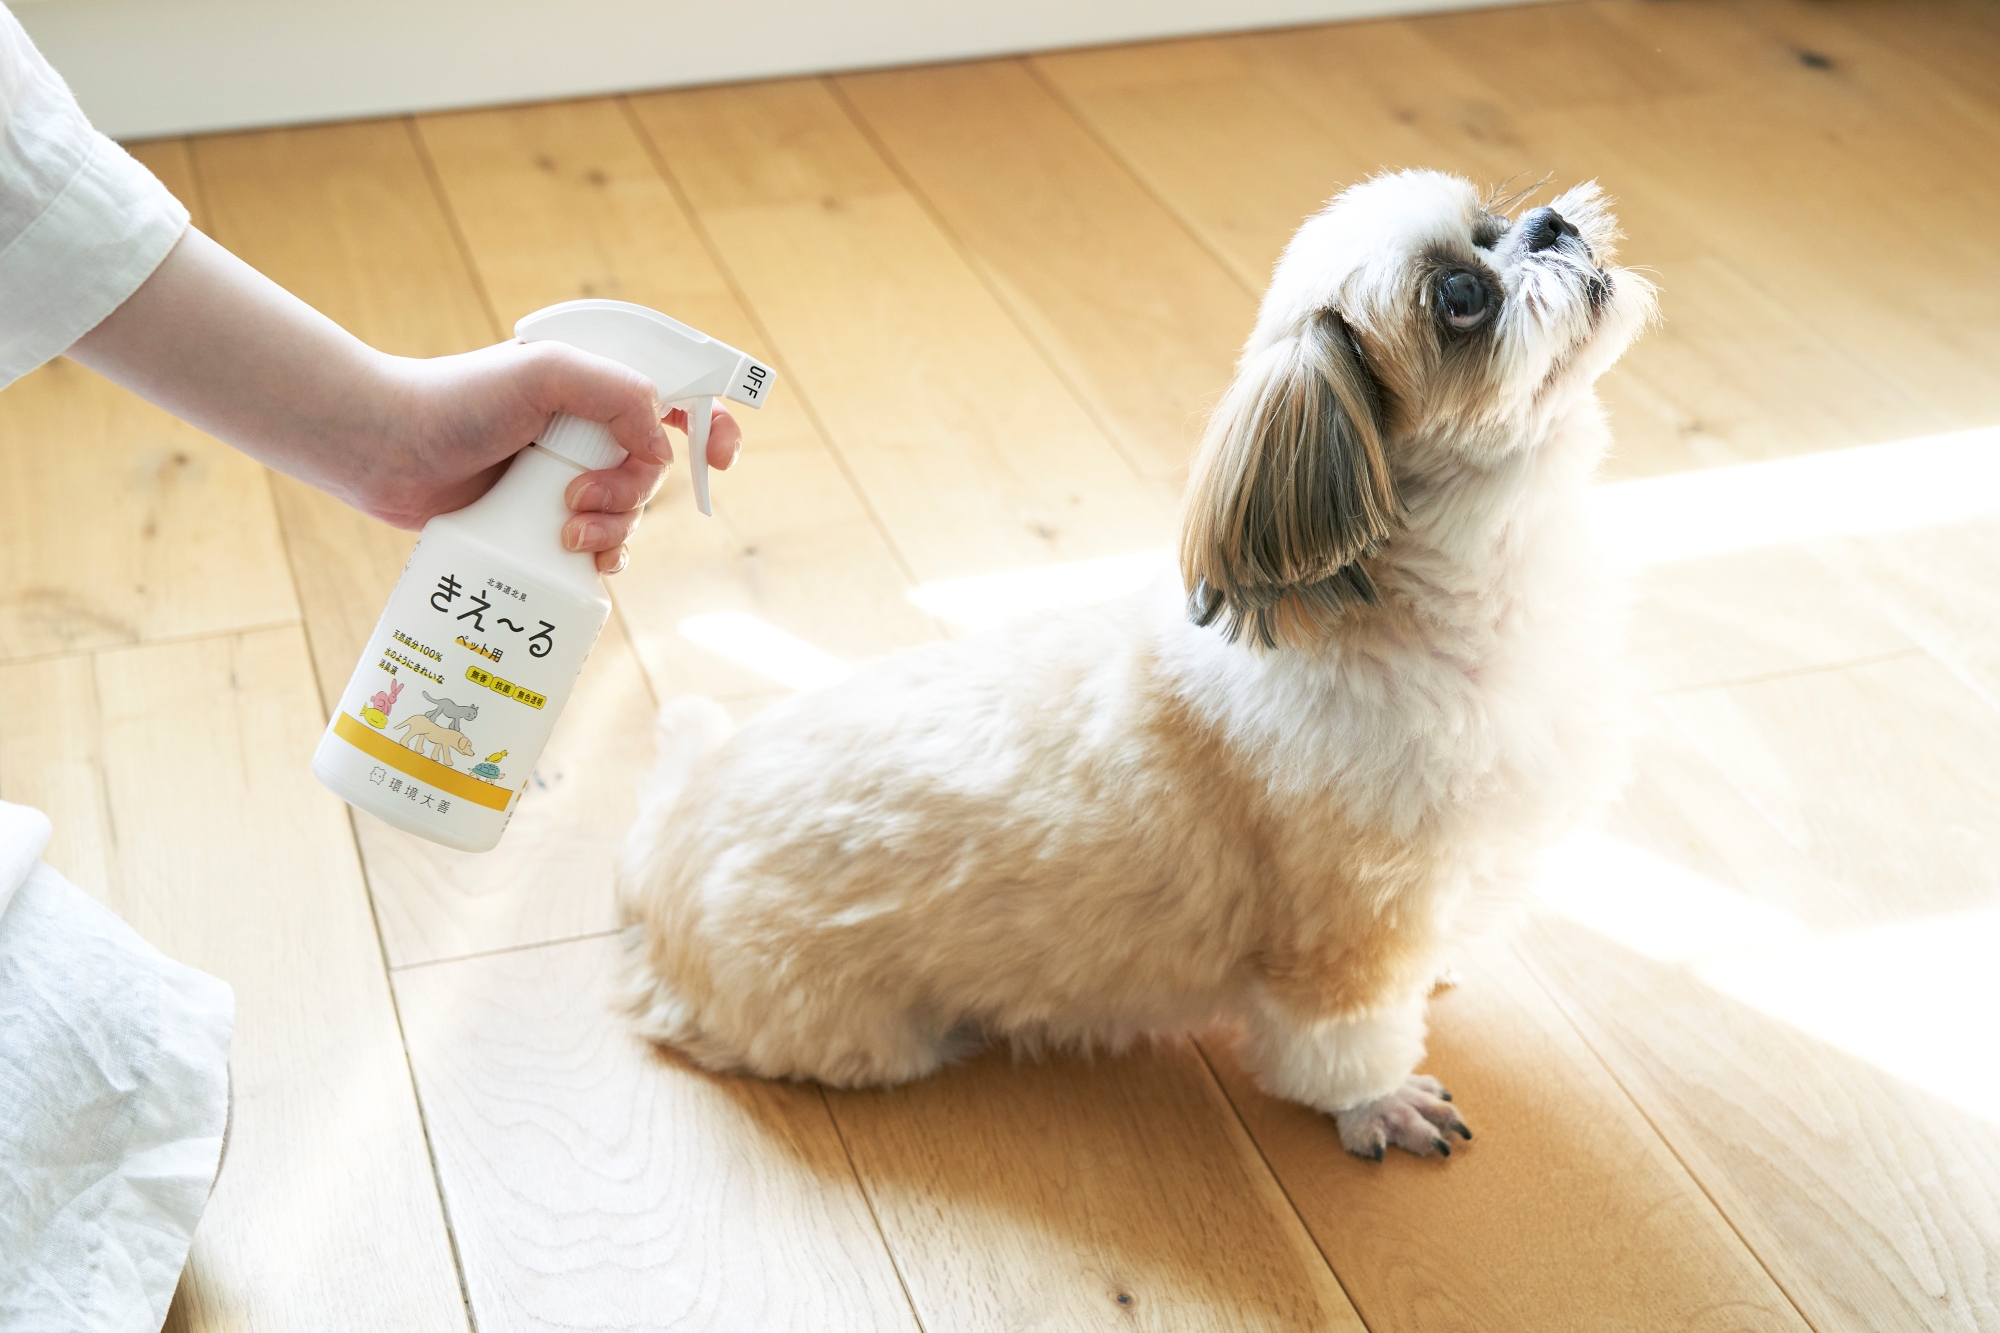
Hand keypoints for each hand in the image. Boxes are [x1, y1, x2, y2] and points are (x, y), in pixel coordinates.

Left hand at [68, 228, 744, 575]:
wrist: (384, 446)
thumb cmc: (457, 398)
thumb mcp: (549, 373)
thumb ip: (619, 394)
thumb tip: (660, 447)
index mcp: (596, 387)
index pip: (678, 400)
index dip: (711, 427)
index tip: (720, 457)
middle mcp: (587, 431)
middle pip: (658, 470)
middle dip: (635, 491)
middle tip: (581, 496)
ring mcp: (566, 477)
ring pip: (632, 514)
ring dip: (613, 528)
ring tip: (564, 528)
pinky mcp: (541, 521)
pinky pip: (600, 547)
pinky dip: (602, 556)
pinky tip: (582, 560)